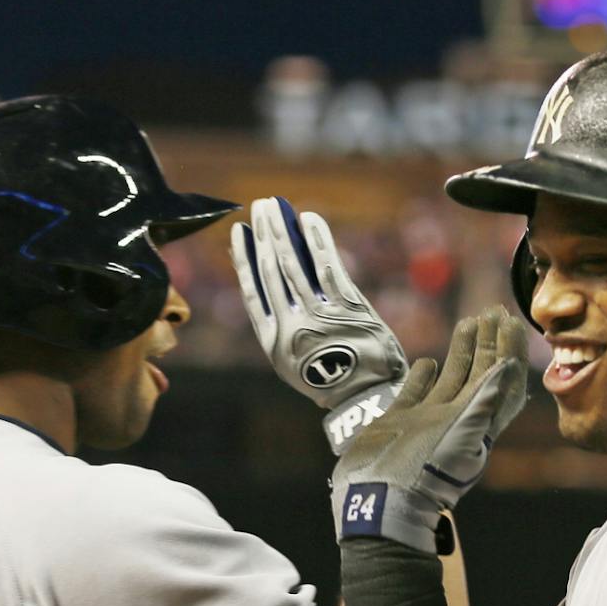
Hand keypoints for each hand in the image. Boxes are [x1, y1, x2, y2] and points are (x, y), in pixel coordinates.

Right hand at [232, 198, 407, 453]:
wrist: (368, 398)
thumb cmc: (333, 379)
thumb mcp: (294, 362)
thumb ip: (281, 327)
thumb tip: (273, 283)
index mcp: (273, 342)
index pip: (253, 290)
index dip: (243, 258)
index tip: (238, 232)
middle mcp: (292, 327)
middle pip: (271, 271)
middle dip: (263, 235)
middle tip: (258, 207)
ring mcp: (320, 315)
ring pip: (295, 264)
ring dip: (283, 230)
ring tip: (275, 206)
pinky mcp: (348, 308)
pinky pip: (328, 266)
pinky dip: (317, 240)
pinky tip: (308, 219)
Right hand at [331, 307, 526, 552]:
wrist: (379, 498)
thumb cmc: (424, 471)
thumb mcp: (460, 436)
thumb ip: (484, 401)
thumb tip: (509, 367)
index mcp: (476, 422)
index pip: (500, 378)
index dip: (507, 349)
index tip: (509, 320)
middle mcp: (455, 419)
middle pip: (479, 373)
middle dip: (488, 343)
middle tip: (493, 311)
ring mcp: (427, 419)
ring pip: (451, 378)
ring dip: (461, 351)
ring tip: (468, 321)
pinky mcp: (400, 421)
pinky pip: (416, 392)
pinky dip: (424, 375)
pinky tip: (428, 361)